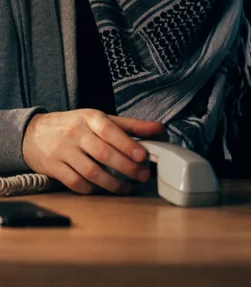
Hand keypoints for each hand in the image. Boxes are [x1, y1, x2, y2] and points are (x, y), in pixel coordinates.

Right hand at [22, 109, 165, 195]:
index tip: (143, 156)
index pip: (111, 131)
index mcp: (91, 118)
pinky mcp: (53, 167)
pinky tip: (102, 190)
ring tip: (127, 188)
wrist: (33, 132)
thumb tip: (160, 129)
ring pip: (90, 171)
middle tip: (143, 175)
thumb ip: (131, 125)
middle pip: (104, 153)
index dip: (128, 144)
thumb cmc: (75, 126)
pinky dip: (91, 188)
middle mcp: (76, 133)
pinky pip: (74, 182)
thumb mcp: (101, 119)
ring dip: (112, 183)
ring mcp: (63, 150)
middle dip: (126, 167)